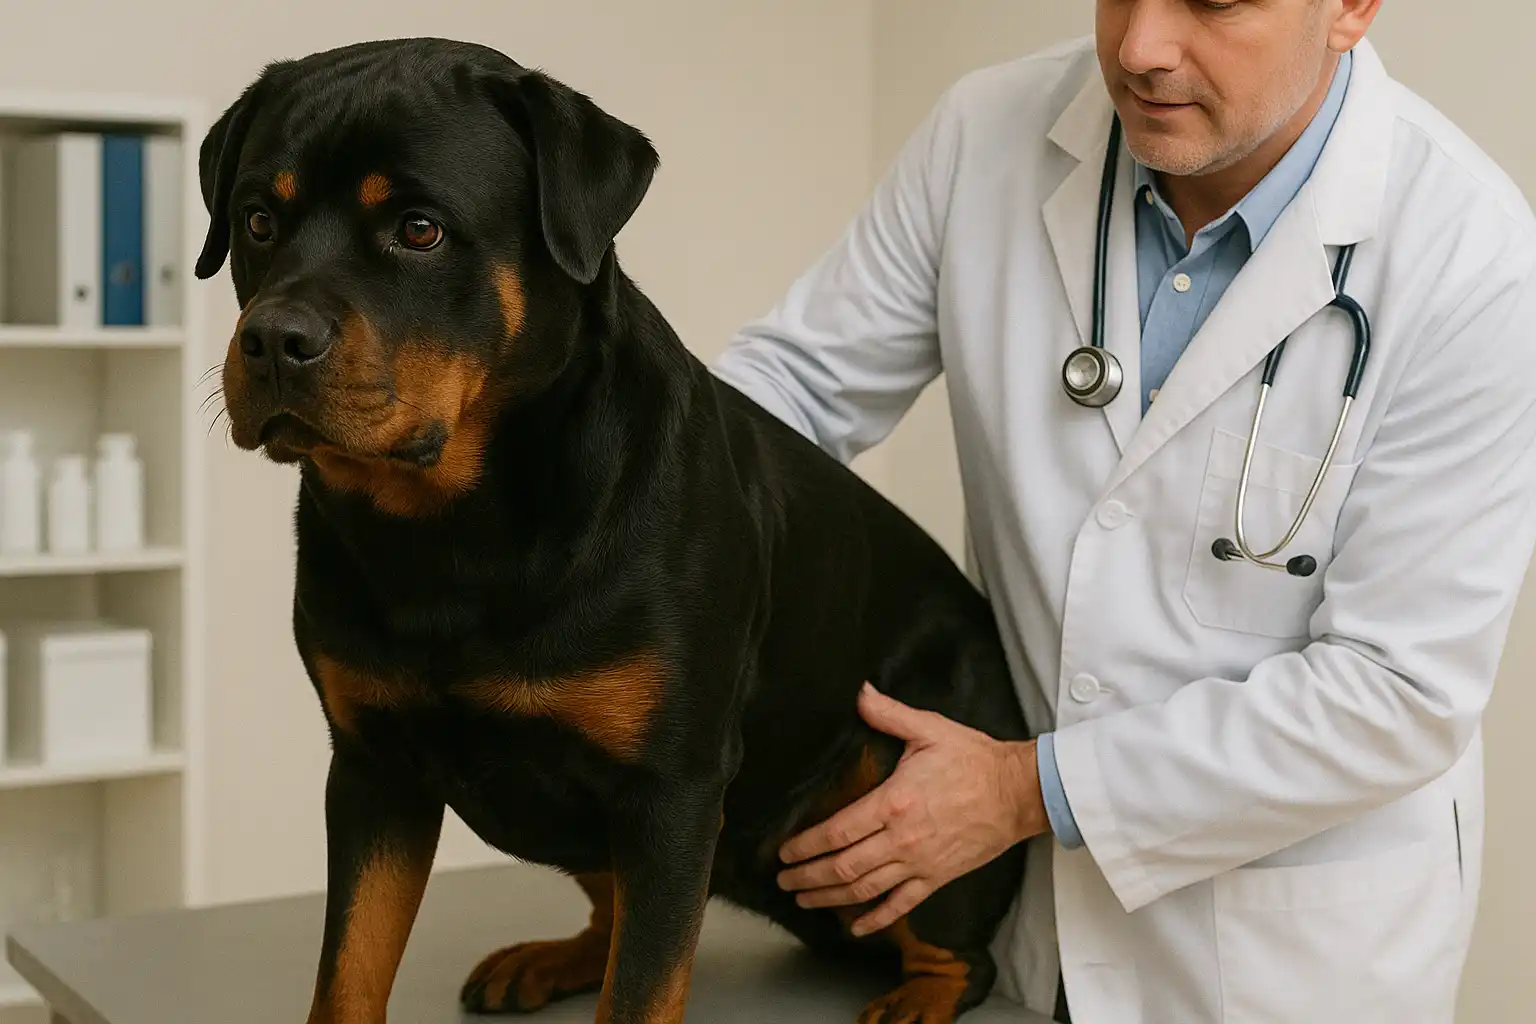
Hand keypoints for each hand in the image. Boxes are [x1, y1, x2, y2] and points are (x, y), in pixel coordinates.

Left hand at [776, 682, 1047, 935]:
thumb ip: (888, 714)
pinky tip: (856, 927)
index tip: (784, 851)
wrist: (1018, 792)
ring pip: (865, 889)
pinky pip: (901, 905)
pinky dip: (876, 919)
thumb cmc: (975, 760)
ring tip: (804, 899)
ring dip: (829, 898)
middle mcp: (902, 839)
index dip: (805, 846)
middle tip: (783, 880)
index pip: (837, 831)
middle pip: (843, 867)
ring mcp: (919, 863)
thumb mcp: (929, 729)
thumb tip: (858, 691)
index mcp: (894, 803)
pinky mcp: (937, 878)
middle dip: (807, 876)